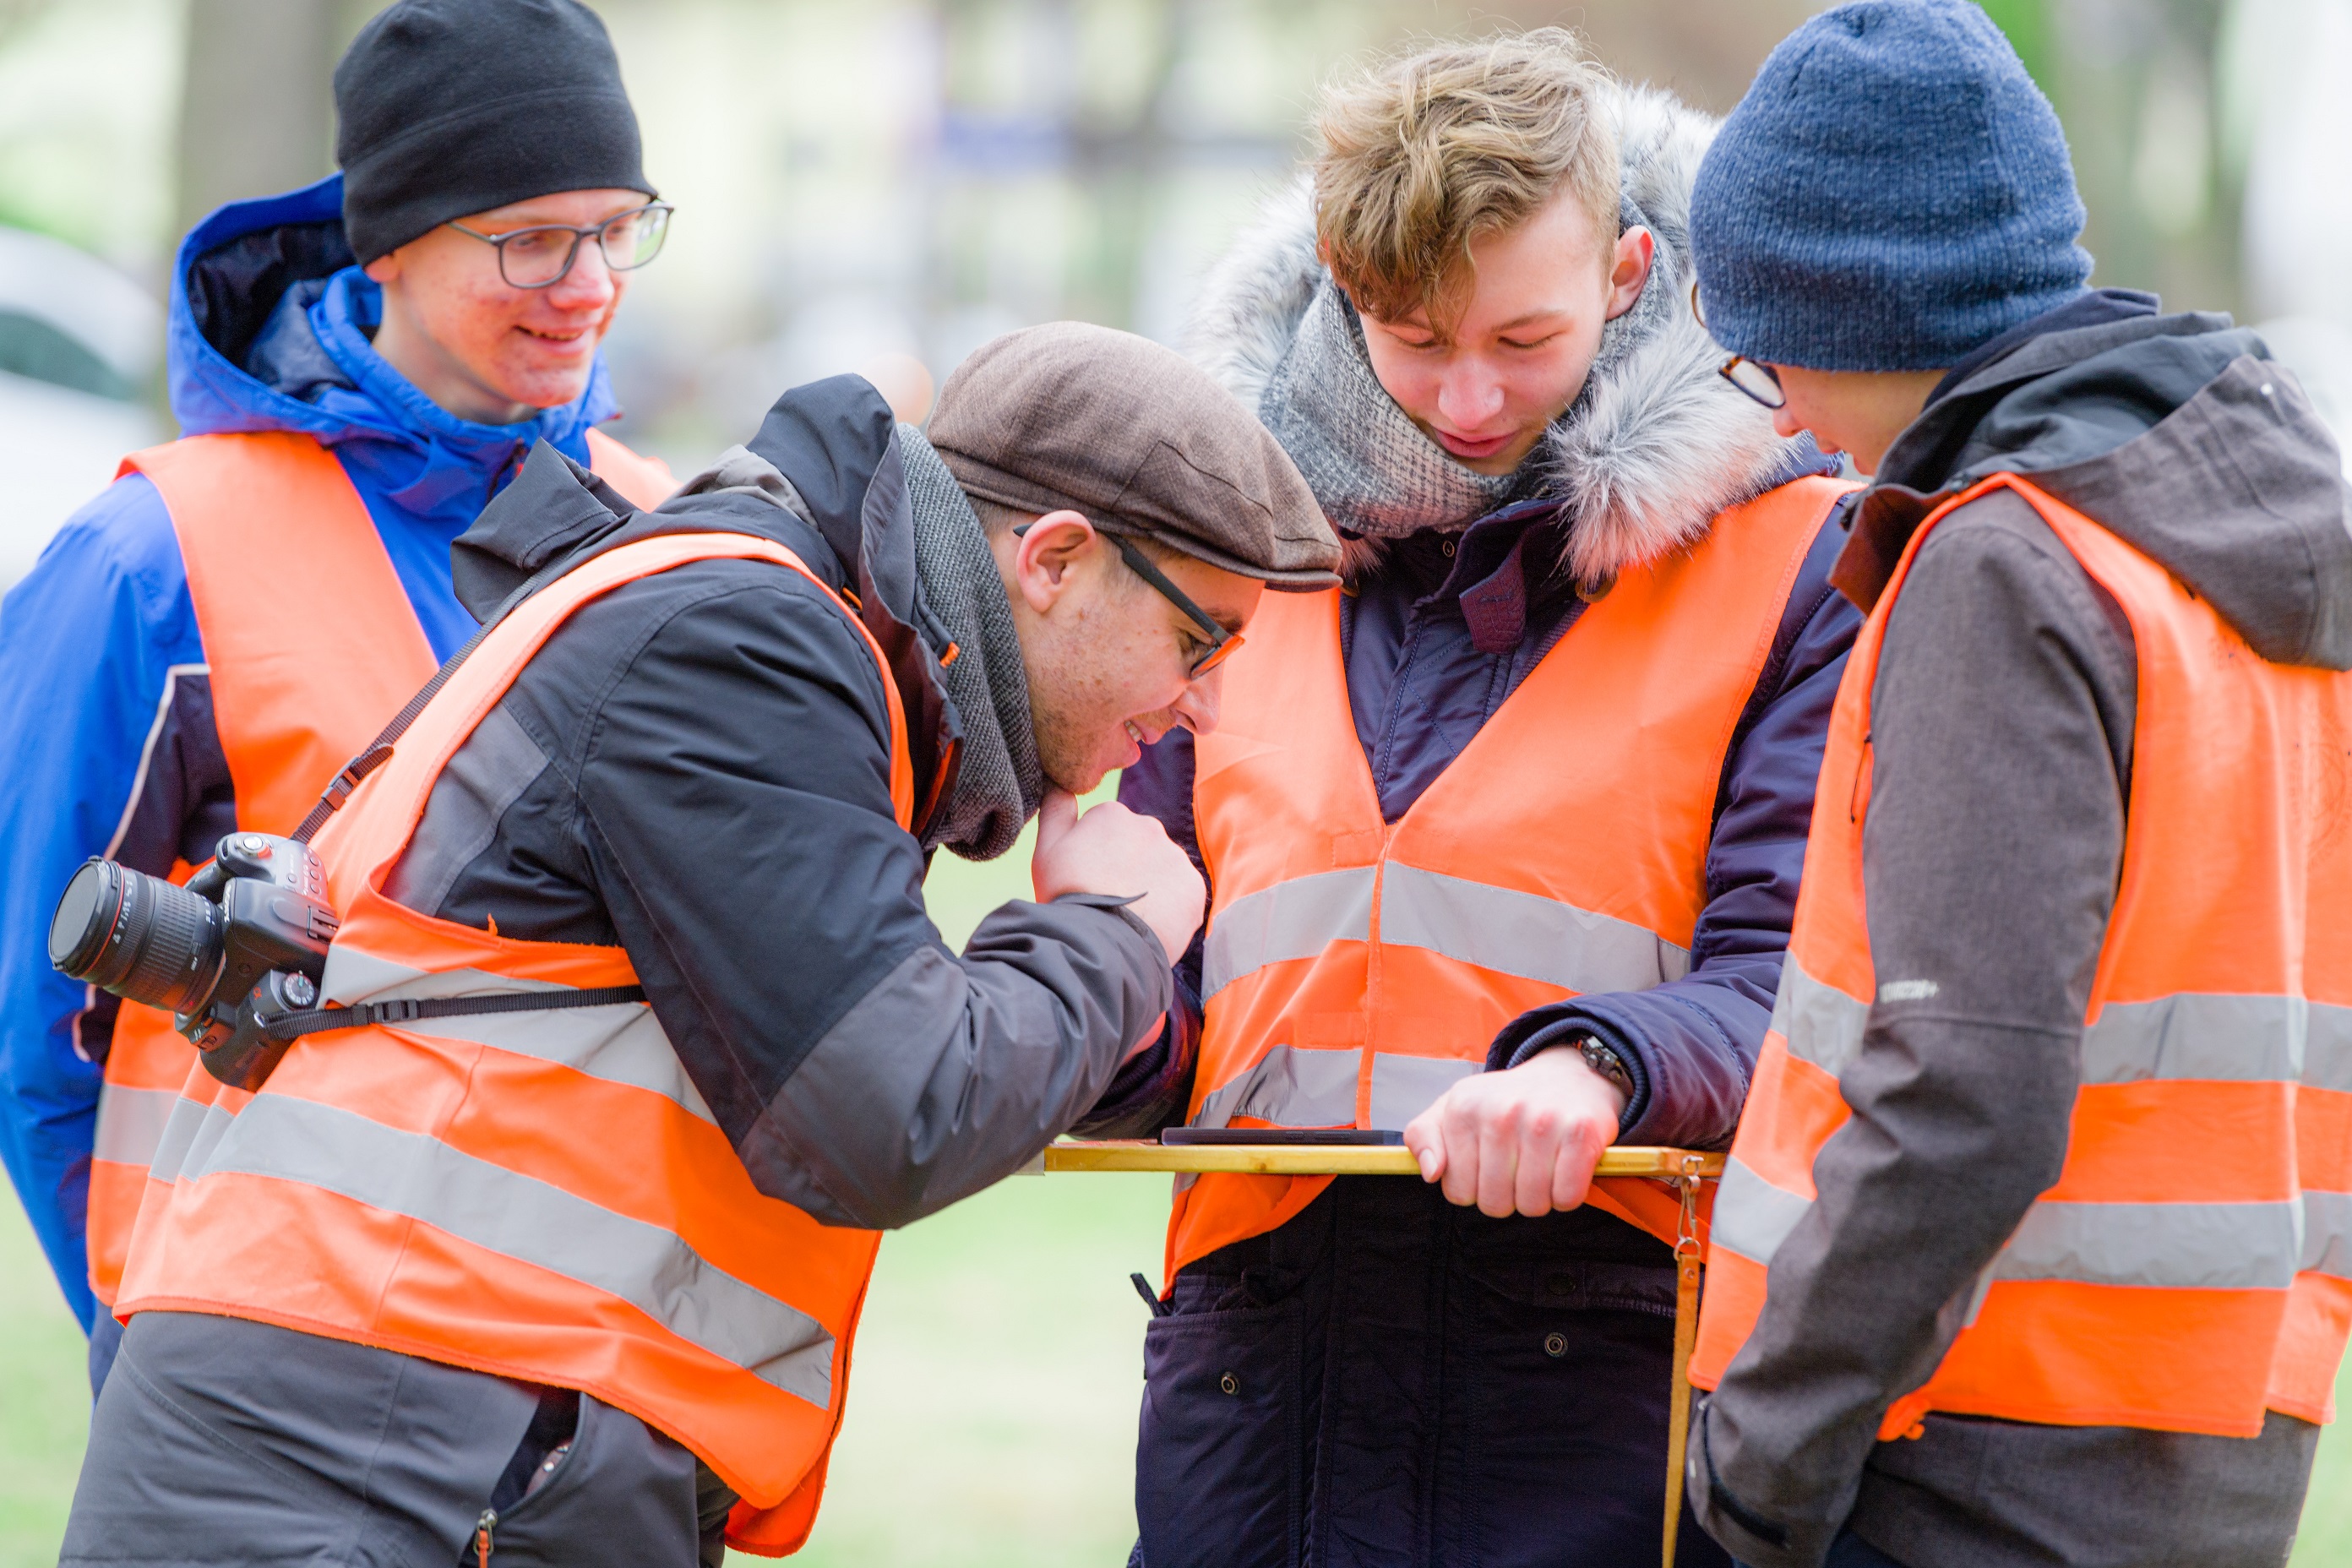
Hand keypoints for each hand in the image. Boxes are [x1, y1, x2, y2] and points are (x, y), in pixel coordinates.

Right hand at [1030, 789, 1205, 962]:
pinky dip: (1169, 907)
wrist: (1099, 944)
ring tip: (1128, 915)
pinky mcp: (1194, 886)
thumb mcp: (1046, 850)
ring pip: (1161, 869)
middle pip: (1138, 846)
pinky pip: (1181, 893)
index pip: (1106, 829)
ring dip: (1149, 885)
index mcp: (1112, 813)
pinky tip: (1148, 923)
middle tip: (1108, 897)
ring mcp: (1175, 855)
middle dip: (1126, 866)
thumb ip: (1055, 811)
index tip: (1086, 879)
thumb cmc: (1066, 897)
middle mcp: (1150, 826)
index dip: (1094, 856)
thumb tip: (1062, 785)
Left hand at [1402, 1044, 1628, 1217]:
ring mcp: (1542, 1121)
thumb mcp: (1453, 1108)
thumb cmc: (1506, 1102)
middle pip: (1495, 1203)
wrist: (1570, 1074)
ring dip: (1539, 1198)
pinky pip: (1566, 1197)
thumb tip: (1430, 1173)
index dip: (1474, 1190)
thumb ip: (1424, 1136)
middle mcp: (1500, 1112)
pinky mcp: (1580, 1132)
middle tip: (1517, 1171)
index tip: (1487, 1168)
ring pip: (1532, 1205)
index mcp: (1463, 1108)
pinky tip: (1564, 1169)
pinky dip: (1567, 1194)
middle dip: (1507, 1198)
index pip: (1457, 1192)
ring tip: (1541, 1169)